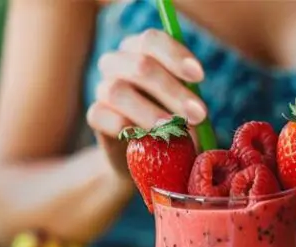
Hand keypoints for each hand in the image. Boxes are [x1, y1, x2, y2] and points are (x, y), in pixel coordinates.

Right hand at [86, 29, 205, 173]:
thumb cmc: (173, 124)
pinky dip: (125, 128)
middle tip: (198, 116)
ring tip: (174, 132)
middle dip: (173, 92)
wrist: (148, 157)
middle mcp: (119, 64)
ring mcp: (103, 88)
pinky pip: (100, 115)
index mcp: (141, 50)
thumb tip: (197, 109)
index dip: (175, 56)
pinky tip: (145, 139)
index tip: (200, 77)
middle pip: (140, 66)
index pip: (152, 40)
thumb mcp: (187, 109)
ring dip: (151, 113)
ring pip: (118, 91)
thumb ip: (190, 102)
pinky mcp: (95, 116)